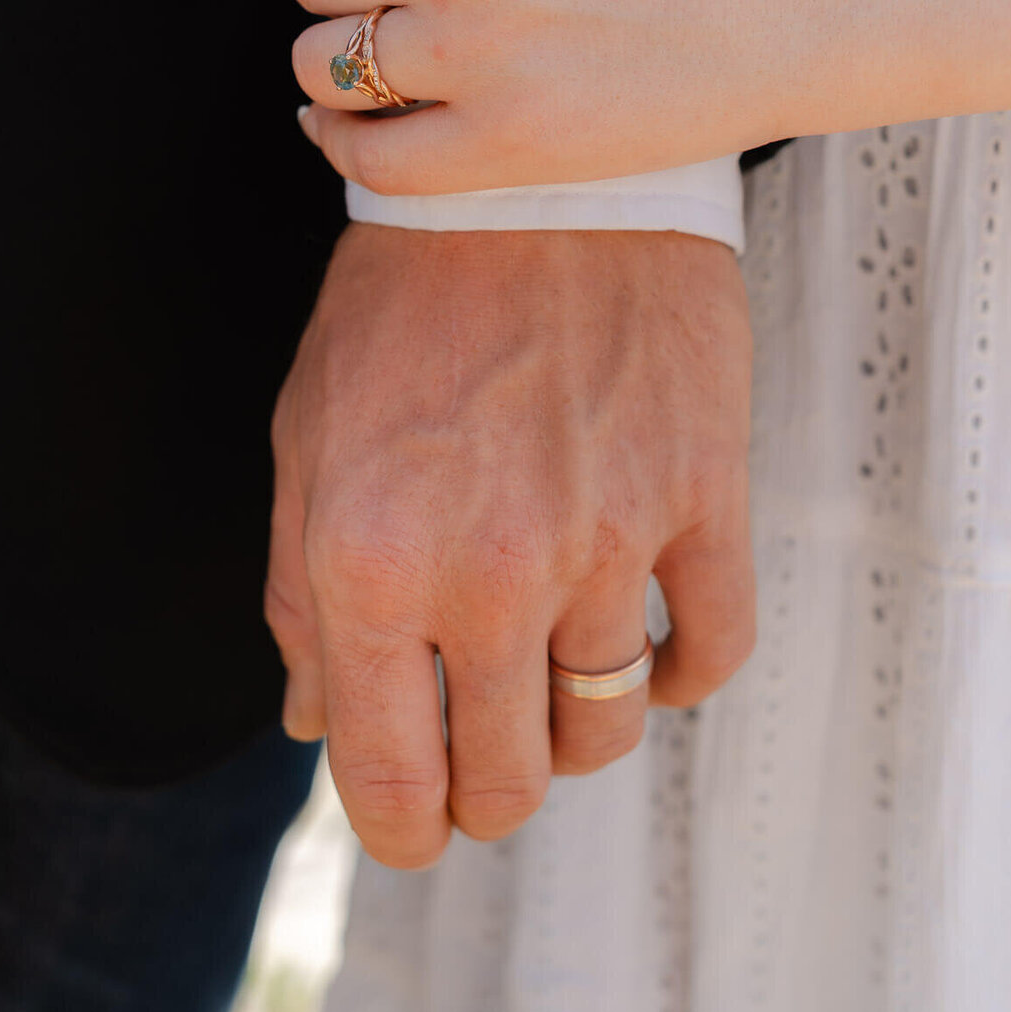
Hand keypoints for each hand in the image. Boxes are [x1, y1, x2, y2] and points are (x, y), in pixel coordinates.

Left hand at [265, 223, 753, 868]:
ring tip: (549, 687)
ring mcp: (606, 538)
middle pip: (507, 778)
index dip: (403, 831)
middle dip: (484, 792)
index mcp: (368, 562)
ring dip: (571, 734)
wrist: (525, 180)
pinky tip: (642, 649)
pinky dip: (675, 678)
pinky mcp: (699, 496)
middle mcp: (486, 570)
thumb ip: (299, 595)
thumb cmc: (400, 308)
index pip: (391, 779)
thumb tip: (313, 726)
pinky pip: (710, 653)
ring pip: (604, 729)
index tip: (416, 828)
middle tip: (479, 757)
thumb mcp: (307, 439)